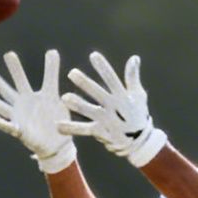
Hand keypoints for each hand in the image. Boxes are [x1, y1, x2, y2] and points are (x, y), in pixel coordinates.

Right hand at [0, 50, 76, 173]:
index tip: (8, 54)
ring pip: (3, 108)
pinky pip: (10, 128)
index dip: (15, 68)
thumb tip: (52, 50)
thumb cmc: (54, 118)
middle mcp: (20, 105)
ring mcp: (19, 119)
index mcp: (29, 96)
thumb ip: (51, 74)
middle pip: (7, 90)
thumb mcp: (54, 94)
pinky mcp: (21, 133)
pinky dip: (1, 123)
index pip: (21, 79)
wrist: (58, 143)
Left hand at [60, 51, 167, 167]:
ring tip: (64, 98)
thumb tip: (134, 58)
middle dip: (85, 83)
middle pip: (97, 93)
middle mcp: (113, 106)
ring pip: (89, 110)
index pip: (111, 79)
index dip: (103, 67)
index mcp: (122, 96)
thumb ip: (133, 77)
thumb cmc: (138, 114)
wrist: (139, 142)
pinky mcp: (99, 131)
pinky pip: (83, 129)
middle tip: (72, 73)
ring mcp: (105, 119)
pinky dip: (71, 128)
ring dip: (77, 104)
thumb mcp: (138, 95)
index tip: (93, 55)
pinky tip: (58, 126)